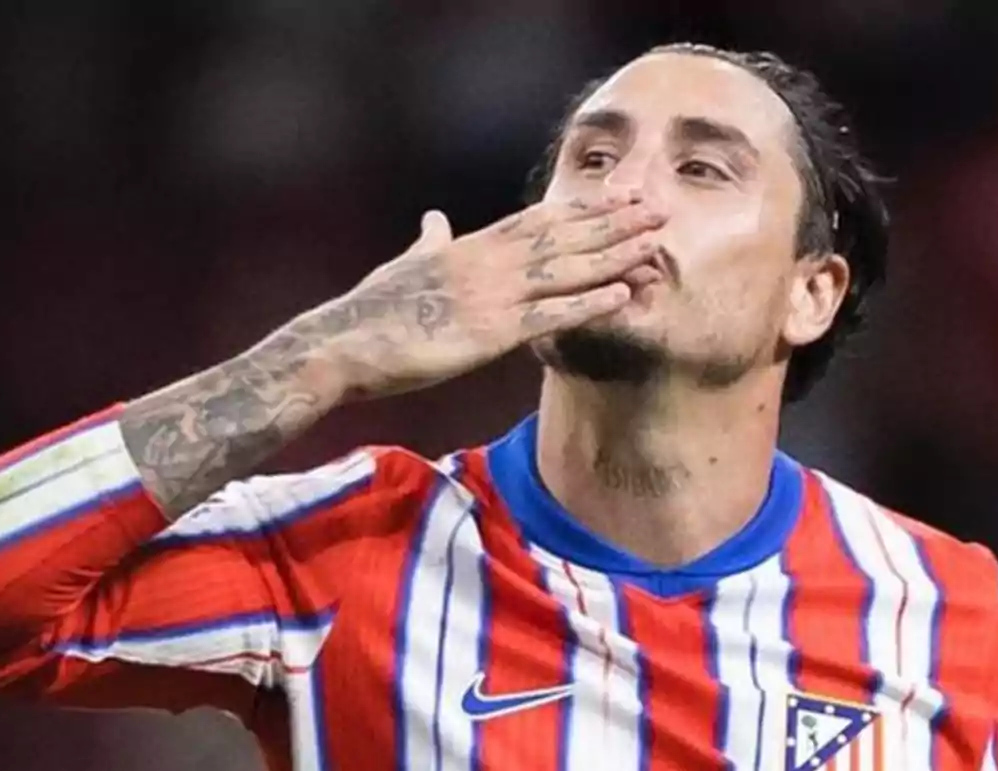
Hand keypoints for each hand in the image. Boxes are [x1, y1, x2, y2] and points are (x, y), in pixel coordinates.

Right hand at [317, 192, 666, 398]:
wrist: (341, 345)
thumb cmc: (367, 312)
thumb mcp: (403, 265)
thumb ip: (427, 241)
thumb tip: (433, 218)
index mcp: (467, 247)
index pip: (535, 221)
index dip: (579, 209)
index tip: (615, 197)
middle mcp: (486, 262)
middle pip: (560, 236)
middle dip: (610, 222)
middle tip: (656, 207)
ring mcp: (490, 295)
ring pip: (564, 269)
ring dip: (612, 255)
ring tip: (654, 241)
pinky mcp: (489, 332)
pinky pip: (550, 317)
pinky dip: (588, 304)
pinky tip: (621, 294)